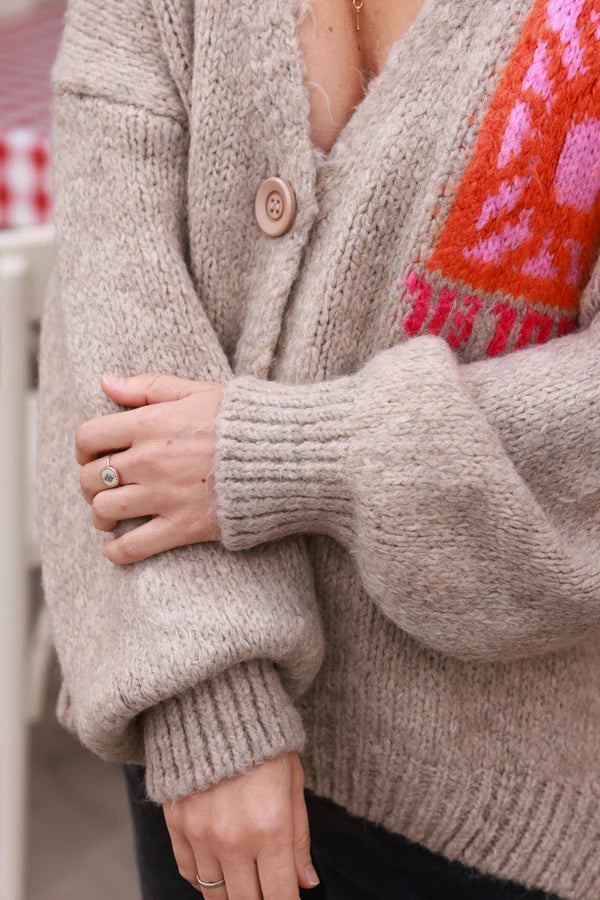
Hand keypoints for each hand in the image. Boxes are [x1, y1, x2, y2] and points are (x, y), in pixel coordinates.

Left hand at [76, 373, 223, 563]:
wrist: (285, 456)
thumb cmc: (242, 421)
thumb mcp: (197, 391)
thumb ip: (148, 387)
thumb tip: (106, 382)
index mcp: (150, 424)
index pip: (89, 437)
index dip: (84, 448)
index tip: (93, 454)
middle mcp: (150, 461)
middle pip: (90, 477)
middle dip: (89, 482)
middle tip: (103, 485)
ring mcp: (164, 496)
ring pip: (105, 510)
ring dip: (101, 514)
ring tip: (111, 514)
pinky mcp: (183, 527)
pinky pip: (132, 547)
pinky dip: (117, 551)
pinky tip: (117, 548)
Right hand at [163, 750, 320, 898]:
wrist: (217, 708)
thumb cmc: (264, 743)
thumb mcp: (293, 784)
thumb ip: (299, 838)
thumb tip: (306, 882)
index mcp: (271, 828)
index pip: (280, 895)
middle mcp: (234, 838)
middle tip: (267, 888)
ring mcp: (201, 834)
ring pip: (216, 894)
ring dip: (233, 893)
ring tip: (245, 882)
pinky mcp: (177, 825)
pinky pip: (188, 873)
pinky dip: (204, 880)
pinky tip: (218, 871)